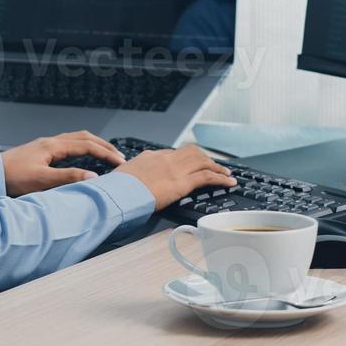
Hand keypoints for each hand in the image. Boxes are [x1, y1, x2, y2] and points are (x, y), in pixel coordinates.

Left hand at [0, 131, 126, 195]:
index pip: (87, 145)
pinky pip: (68, 144)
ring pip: (76, 139)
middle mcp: (50, 142)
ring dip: (93, 145)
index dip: (106, 153)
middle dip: (104, 146)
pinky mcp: (40, 152)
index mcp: (53, 145)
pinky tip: (82, 158)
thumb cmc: (12, 178)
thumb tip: (93, 177)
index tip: (121, 162)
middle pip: (84, 137)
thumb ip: (68, 177)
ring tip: (106, 154)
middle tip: (119, 157)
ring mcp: (45, 145)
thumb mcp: (41, 180)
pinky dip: (82, 148)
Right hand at [114, 144, 235, 208]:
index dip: (185, 159)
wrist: (118, 192)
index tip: (191, 164)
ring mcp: (175, 169)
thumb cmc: (117, 188)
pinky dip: (221, 178)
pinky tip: (229, 182)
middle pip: (192, 152)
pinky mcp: (182, 182)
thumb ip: (131, 174)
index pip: (173, 153)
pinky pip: (207, 176)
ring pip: (203, 161)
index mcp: (151, 156)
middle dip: (205, 158)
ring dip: (217, 166)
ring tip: (226, 173)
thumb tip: (128, 179)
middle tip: (214, 165)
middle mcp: (166, 159)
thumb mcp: (122, 175)